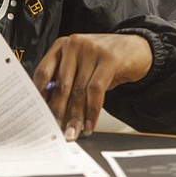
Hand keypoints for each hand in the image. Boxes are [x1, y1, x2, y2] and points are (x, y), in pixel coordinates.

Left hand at [32, 33, 151, 140]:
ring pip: (79, 90)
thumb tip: (53, 110)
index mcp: (61, 46)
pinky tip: (91, 123)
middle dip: (58, 112)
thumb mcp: (82, 64)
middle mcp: (73, 45)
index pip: (43, 71)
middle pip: (61, 84)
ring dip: (76, 116)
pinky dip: (93, 111)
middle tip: (56, 130)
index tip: (38, 113)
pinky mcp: (109, 59)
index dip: (39, 95)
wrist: (137, 47)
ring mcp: (91, 50)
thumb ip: (67, 79)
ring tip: (74, 132)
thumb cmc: (105, 59)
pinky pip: (96, 90)